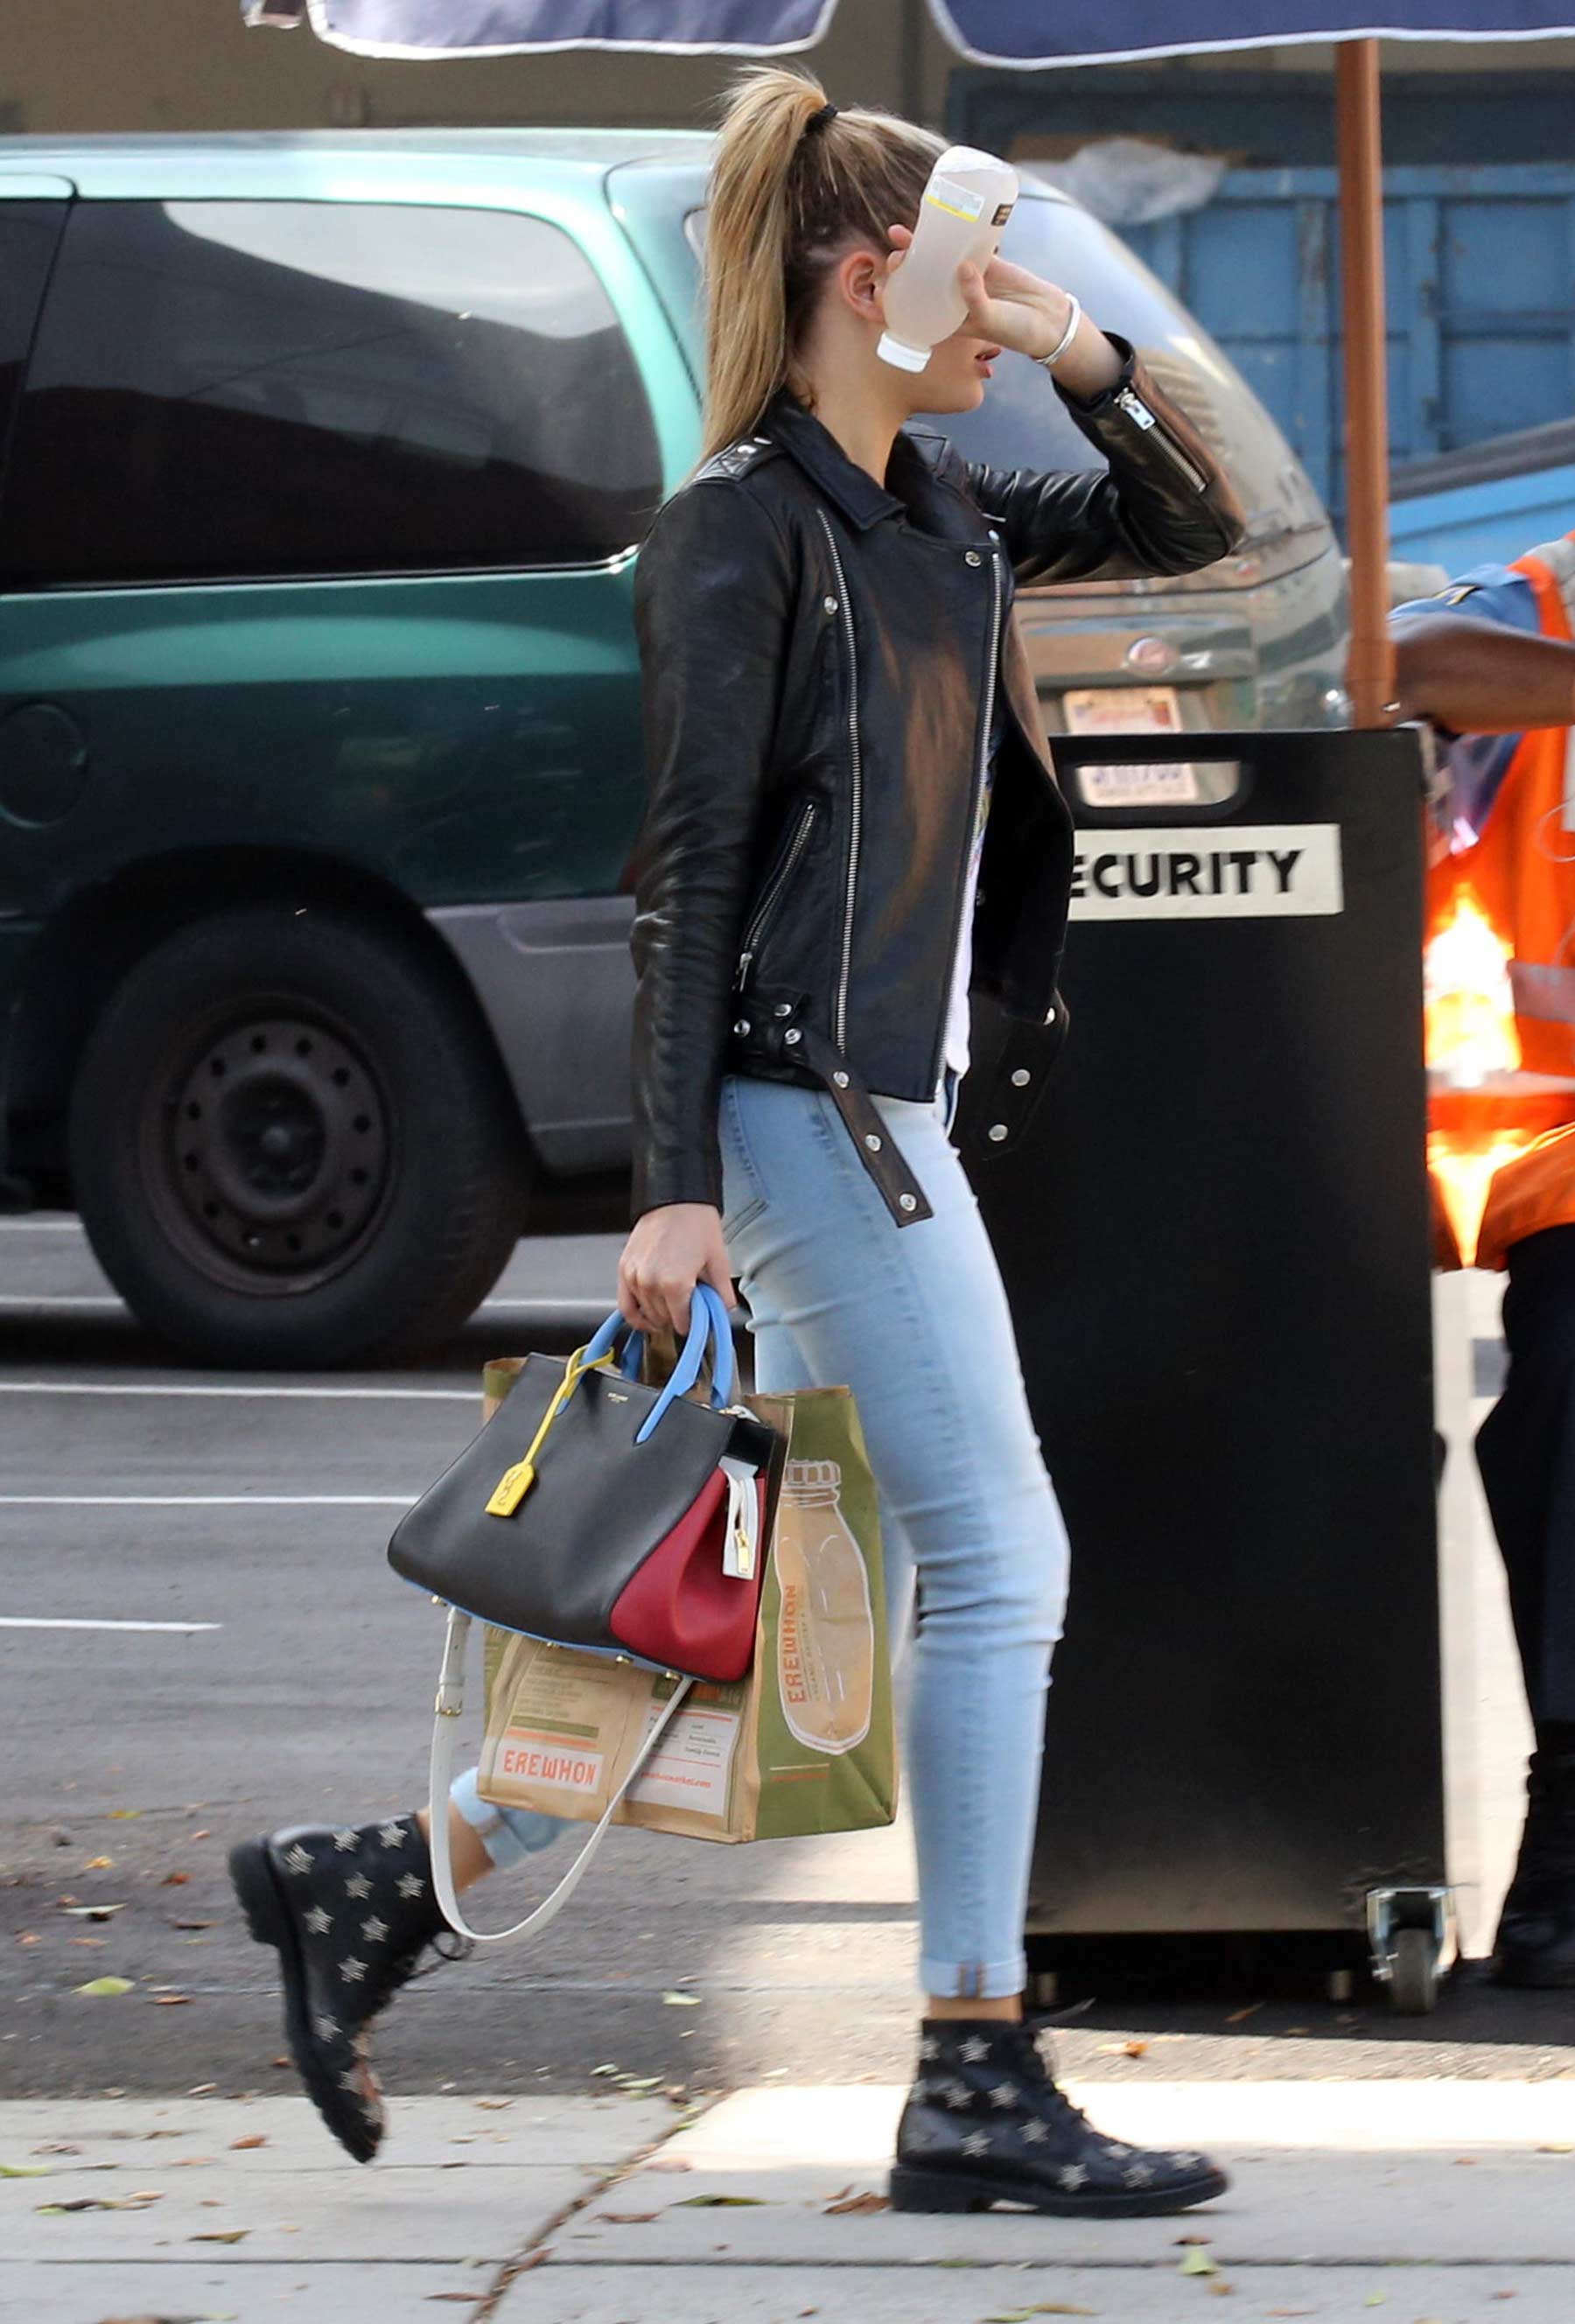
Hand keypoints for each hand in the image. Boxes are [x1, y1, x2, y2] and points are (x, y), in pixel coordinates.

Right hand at [618, 1202, 735, 1335]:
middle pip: (665, 1320)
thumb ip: (722, 1294)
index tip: (699, 1317)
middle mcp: (650, 1284)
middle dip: (678, 1317)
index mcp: (675, 1285)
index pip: (683, 1324)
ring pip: (646, 1315)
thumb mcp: (719, 1261)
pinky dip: (635, 1316)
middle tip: (689, 1304)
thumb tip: (724, 1313)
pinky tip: (646, 1318)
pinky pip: (625, 1305)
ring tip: (673, 1301)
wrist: (676, 1199)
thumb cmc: (697, 1224)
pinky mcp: (624, 1270)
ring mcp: (634, 1278)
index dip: (694, 1323)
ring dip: (660, 1315)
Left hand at [885, 224, 1072, 363]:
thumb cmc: (1016, 330)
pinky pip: (962, 244)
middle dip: (902, 268)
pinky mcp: (985, 259)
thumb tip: (961, 266)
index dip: (894, 302)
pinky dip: (948, 232)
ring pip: (936, 258)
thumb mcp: (991, 321)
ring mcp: (967, 276)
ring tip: (899, 234)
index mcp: (947, 320)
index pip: (913, 310)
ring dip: (918, 246)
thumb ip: (974, 298)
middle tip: (894, 259)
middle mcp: (952, 297)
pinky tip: (933, 221)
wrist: (1047, 317)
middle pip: (920, 279)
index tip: (878, 292)